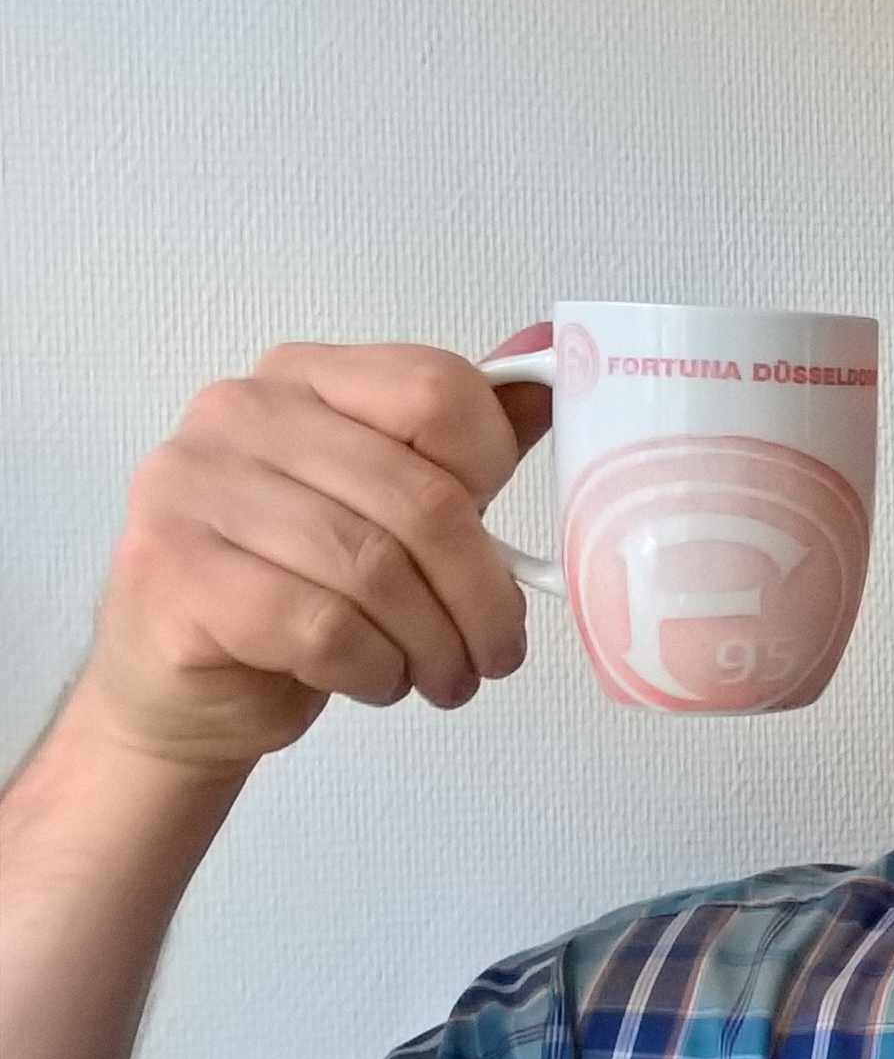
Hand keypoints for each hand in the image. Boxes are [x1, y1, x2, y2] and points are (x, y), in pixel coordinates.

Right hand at [73, 327, 553, 772]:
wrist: (189, 684)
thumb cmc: (302, 587)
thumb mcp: (398, 506)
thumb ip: (468, 443)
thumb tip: (557, 373)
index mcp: (305, 377)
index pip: (437, 389)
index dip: (493, 477)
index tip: (502, 546)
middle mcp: (239, 413)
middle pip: (419, 497)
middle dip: (479, 596)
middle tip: (496, 652)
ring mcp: (191, 485)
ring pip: (373, 569)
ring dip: (432, 645)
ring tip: (441, 676)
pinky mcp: (170, 569)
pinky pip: (319, 625)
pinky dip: (373, 668)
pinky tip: (375, 679)